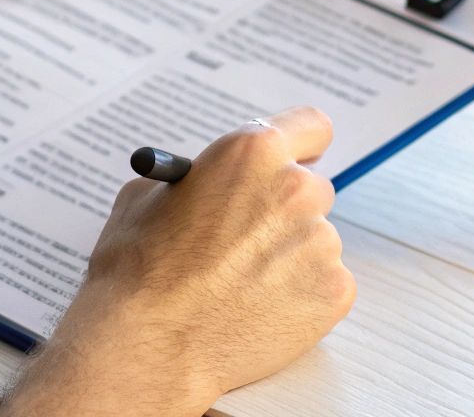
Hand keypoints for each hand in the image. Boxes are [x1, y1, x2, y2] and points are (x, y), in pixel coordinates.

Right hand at [0, 107, 356, 416]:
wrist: (147, 345)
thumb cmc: (138, 271)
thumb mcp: (146, 197)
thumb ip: (198, 178)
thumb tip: (214, 183)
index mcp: (251, 153)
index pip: (310, 127)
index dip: (300, 147)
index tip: (293, 162)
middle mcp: (295, 189)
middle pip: (312, 189)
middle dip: (285, 210)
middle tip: (251, 240)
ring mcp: (321, 242)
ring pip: (317, 240)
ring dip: (290, 256)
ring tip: (241, 286)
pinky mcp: (335, 291)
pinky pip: (326, 283)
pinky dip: (301, 296)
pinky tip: (258, 310)